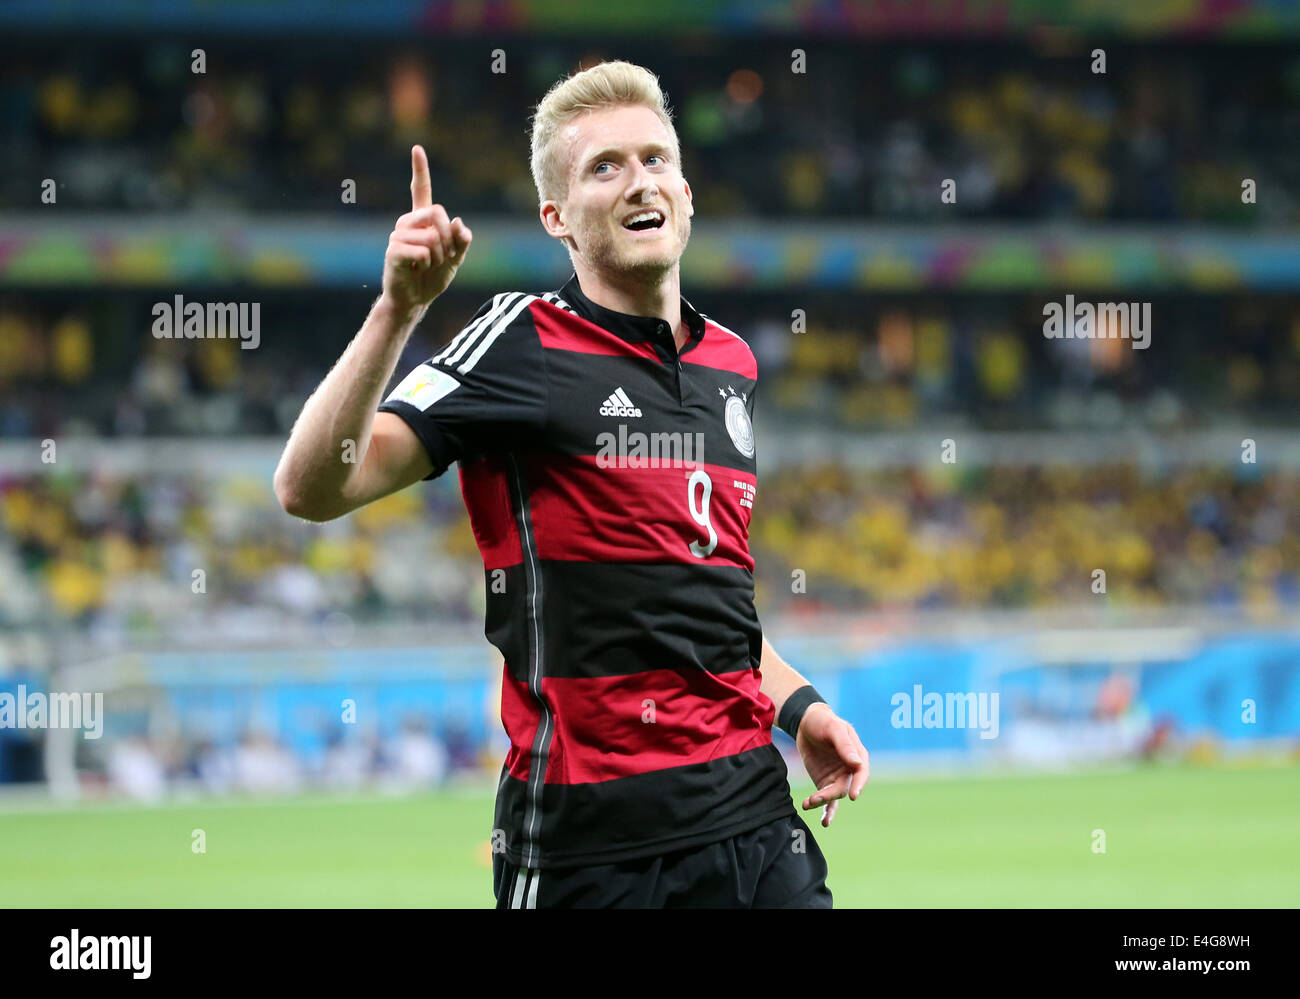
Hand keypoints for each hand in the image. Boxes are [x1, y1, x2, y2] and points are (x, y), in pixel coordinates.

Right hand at [381, 145, 472, 313]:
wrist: (415, 299)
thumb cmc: (433, 277)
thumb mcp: (455, 258)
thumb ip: (462, 240)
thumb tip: (459, 222)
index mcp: (422, 220)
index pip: (420, 191)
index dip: (419, 170)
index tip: (417, 148)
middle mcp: (408, 222)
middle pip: (439, 213)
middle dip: (448, 239)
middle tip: (439, 257)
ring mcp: (398, 235)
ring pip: (433, 237)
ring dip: (438, 257)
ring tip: (425, 266)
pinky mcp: (393, 251)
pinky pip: (423, 252)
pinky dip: (427, 265)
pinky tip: (416, 270)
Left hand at [796, 703, 868, 826]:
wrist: (806, 723)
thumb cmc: (823, 722)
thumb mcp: (833, 728)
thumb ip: (844, 745)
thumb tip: (857, 763)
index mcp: (857, 756)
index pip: (861, 773)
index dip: (858, 785)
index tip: (852, 796)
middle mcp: (849, 770)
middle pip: (844, 788)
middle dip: (830, 795)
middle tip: (815, 798)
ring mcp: (837, 778)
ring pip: (834, 796)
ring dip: (822, 802)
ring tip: (808, 804)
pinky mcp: (824, 783)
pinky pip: (826, 800)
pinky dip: (824, 810)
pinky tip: (823, 821)